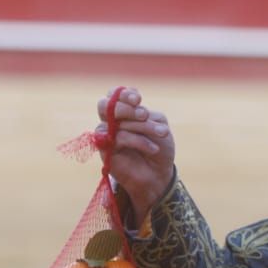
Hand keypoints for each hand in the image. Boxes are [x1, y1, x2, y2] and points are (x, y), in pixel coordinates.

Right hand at [94, 87, 175, 217]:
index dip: (123, 93)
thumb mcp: (159, 125)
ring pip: (116, 122)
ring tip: (162, 133)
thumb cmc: (160, 147)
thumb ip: (146, 115)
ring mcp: (106, 135)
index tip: (138, 99)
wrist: (159, 173)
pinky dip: (138, 141)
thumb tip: (132, 110)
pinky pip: (117, 138)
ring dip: (142, 126)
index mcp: (125, 110)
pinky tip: (153, 149)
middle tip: (144, 115)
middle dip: (127, 108)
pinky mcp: (105, 150)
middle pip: (106, 105)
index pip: (114, 94)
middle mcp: (112, 120)